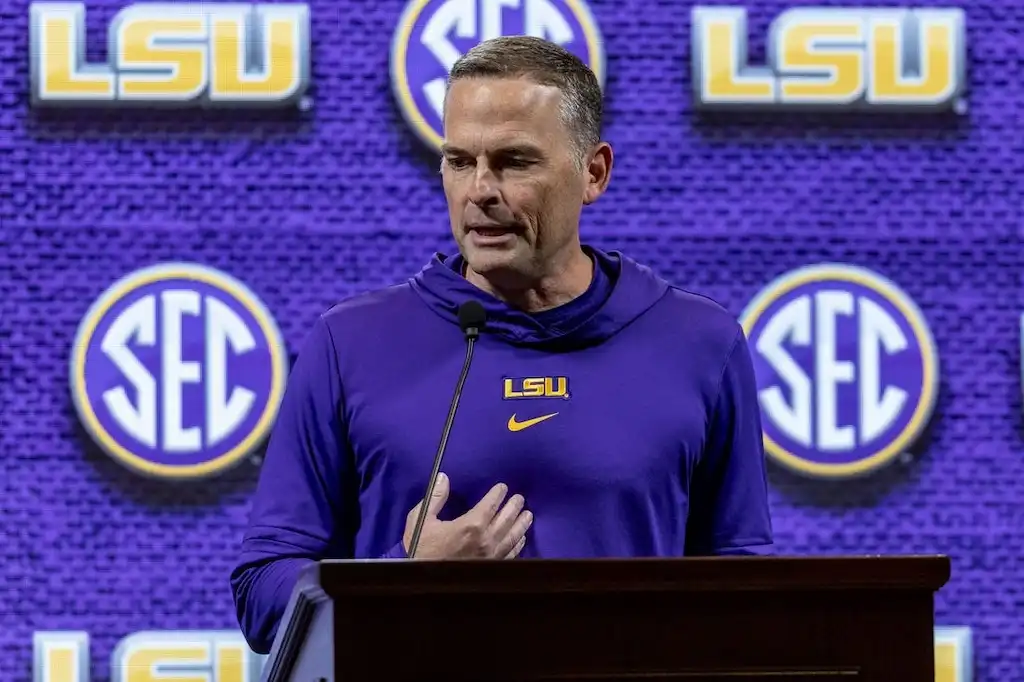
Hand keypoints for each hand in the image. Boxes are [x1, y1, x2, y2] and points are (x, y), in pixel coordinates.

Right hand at [402, 472, 532, 559]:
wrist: (421, 580)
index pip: (490, 505)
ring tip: (528, 514)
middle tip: (520, 498)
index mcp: (470, 525)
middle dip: (514, 506)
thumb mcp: (420, 519)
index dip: (498, 494)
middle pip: (506, 518)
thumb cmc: (421, 548)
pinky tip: (522, 538)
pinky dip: (518, 544)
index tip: (503, 487)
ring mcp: (491, 556)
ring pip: (512, 536)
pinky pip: (511, 554)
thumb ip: (435, 497)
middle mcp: (486, 539)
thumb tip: (443, 477)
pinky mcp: (493, 568)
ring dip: (521, 524)